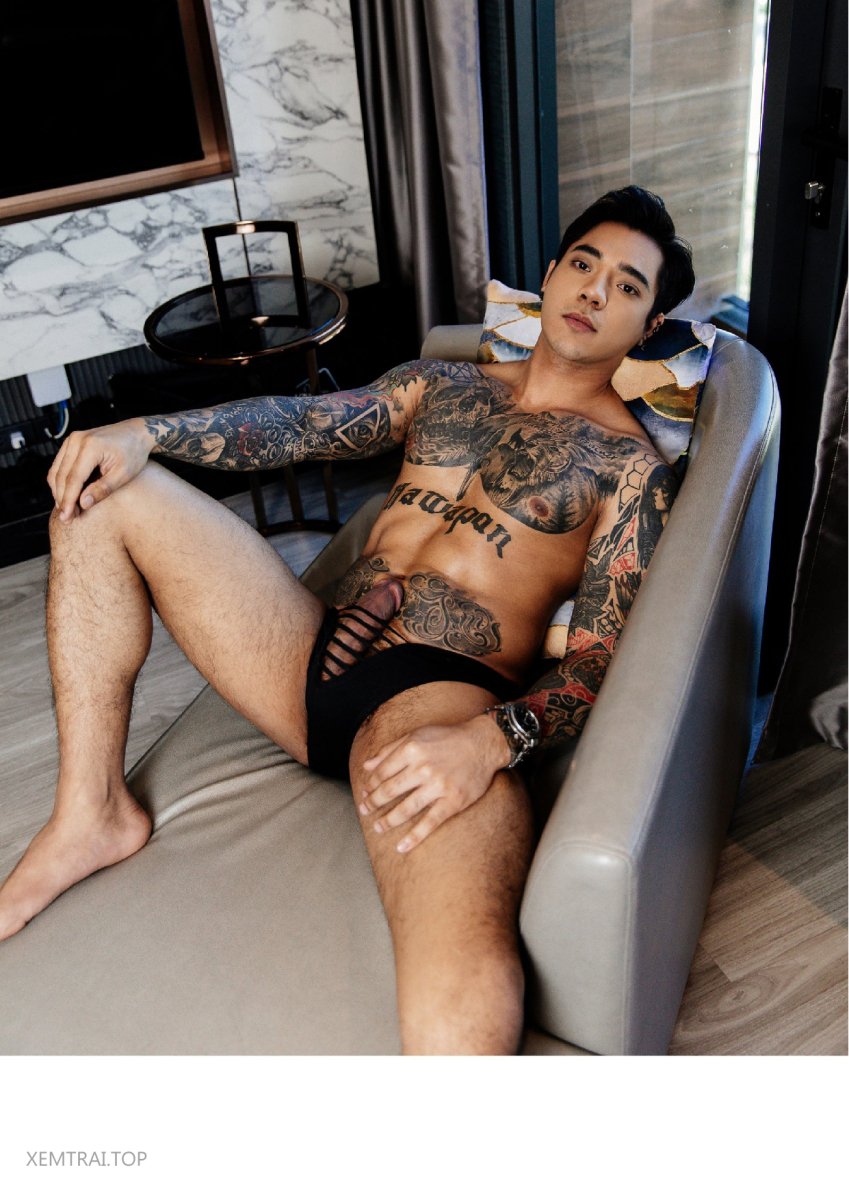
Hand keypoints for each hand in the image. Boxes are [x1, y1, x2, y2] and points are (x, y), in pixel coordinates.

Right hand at [47, 419, 155, 521]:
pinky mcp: (71, 442)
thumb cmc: (134, 453)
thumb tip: (83, 504)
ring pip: (56, 471)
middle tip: (66, 519)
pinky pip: (60, 465)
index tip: (67, 518)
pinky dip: (61, 482)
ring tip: (67, 510)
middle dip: (62, 499)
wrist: (137, 433)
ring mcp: (72, 440)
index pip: (73, 479)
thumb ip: (103, 489)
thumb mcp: (123, 474)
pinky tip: (68, 496)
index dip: (68, 500)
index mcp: (91, 447)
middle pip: (61, 476)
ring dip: (59, 492)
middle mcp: (77, 440)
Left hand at [359, 713, 510, 852]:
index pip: (382, 772)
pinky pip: (430, 823)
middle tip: (364, 811)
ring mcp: (438, 786)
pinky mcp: (453, 801)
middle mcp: (423, 767)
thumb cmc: (448, 738)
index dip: (370, 785)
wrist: (483, 743)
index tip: (364, 793)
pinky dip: (414, 837)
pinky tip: (401, 847)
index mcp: (412, 749)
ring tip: (378, 828)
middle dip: (373, 803)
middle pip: (390, 790)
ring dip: (388, 821)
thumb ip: (390, 749)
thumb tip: (366, 765)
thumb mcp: (417, 735)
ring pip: (406, 809)